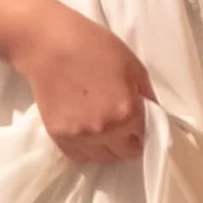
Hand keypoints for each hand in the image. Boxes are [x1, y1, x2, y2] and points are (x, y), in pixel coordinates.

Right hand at [11, 0, 152, 165]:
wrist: (49, 44)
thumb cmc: (95, 47)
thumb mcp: (132, 65)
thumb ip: (147, 94)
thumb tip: (153, 115)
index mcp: (127, 113)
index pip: (142, 141)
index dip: (141, 133)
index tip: (136, 125)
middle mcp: (105, 130)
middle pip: (123, 154)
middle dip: (126, 142)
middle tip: (121, 127)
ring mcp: (79, 136)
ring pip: (101, 158)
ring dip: (106, 148)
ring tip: (102, 130)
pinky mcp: (58, 136)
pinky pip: (78, 156)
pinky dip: (86, 149)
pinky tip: (86, 132)